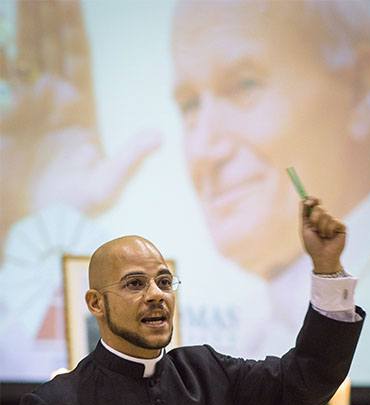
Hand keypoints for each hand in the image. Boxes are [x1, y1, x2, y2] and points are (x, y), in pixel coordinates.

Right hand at [0, 1, 160, 252]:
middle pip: (50, 46)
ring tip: (24, 0)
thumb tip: (159, 136)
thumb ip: (130, 157)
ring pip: (27, 53)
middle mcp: (55, 100)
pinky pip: (5, 74)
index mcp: (80, 109)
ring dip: (26, 25)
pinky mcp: (9, 114)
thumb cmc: (73, 208)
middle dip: (46, 16)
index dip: (71, 26)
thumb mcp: (105, 185)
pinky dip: (4, 53)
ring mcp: (30, 105)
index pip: (76, 56)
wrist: (34, 222)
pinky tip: (3, 35)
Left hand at [301, 198, 345, 272]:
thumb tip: (302, 200)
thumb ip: (304, 215)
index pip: (315, 205)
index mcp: (316, 219)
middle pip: (320, 208)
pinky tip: (330, 237)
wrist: (322, 257)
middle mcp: (325, 219)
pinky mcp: (341, 226)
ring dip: (321, 228)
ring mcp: (334, 222)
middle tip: (314, 228)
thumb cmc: (312, 245)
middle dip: (314, 218)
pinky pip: (334, 221)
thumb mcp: (305, 229)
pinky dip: (329, 230)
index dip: (312, 201)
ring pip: (327, 215)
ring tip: (323, 237)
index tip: (309, 201)